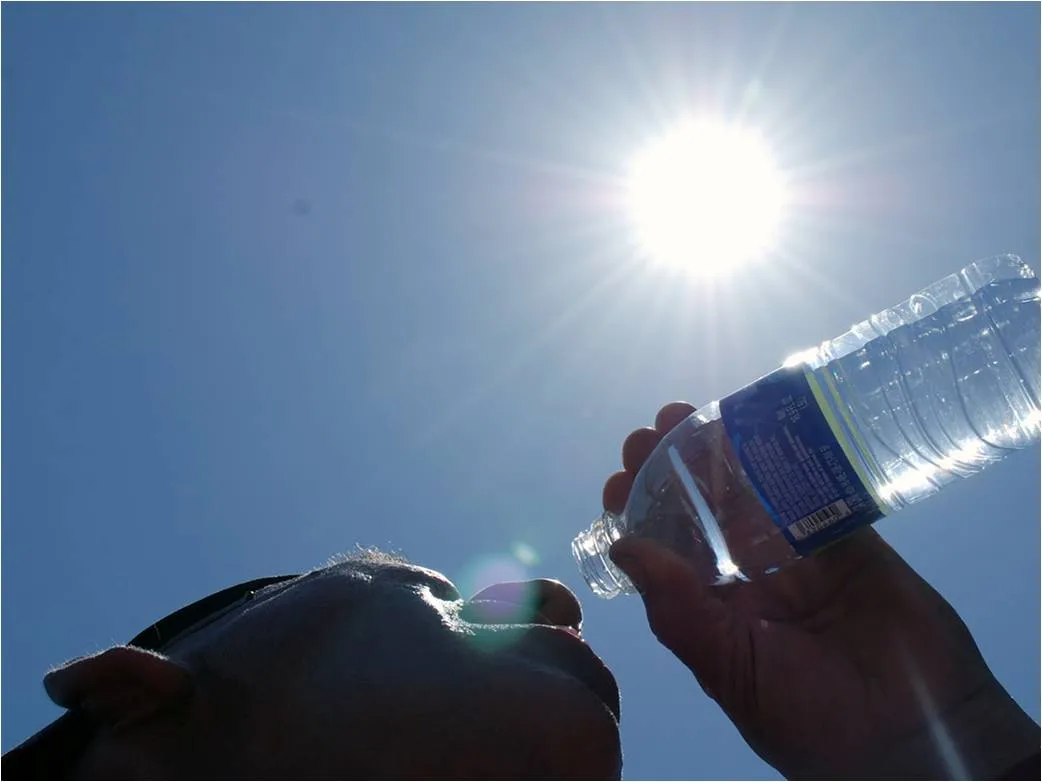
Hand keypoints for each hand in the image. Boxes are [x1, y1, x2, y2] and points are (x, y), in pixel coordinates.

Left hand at [605, 402, 1038, 779]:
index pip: (666, 551)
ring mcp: (799, 554)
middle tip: (648, 432)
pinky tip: (760, 426)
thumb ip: (678, 610)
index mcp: (715, 611)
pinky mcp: (849, 538)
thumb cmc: (812, 717)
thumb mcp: (730, 670)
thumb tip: (621, 546)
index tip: (619, 479)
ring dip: (719, 453)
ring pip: (751, 491)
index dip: (640, 513)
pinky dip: (789, 458)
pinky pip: (814, 488)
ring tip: (687, 415)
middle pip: (703, 510)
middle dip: (672, 469)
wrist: (917, 735)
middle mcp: (750, 576)